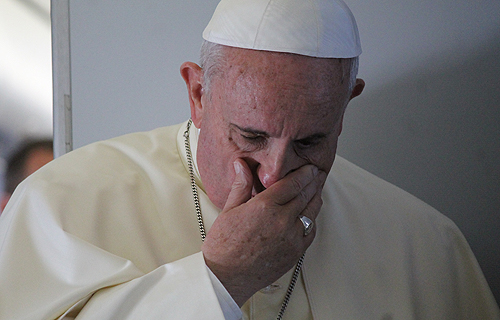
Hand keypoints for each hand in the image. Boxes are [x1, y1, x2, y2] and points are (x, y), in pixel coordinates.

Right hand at [202, 158, 326, 305]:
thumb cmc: (223, 245)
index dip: (305, 173)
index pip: (293, 182)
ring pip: (312, 211)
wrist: (226, 277)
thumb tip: (242, 164)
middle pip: (306, 194)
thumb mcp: (229, 210)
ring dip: (316, 198)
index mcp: (265, 206)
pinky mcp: (295, 252)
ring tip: (315, 190)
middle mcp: (282, 220)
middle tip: (317, 174)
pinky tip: (308, 214)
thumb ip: (241, 185)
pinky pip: (311, 230)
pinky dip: (312, 219)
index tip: (309, 167)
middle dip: (313, 182)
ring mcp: (292, 237)